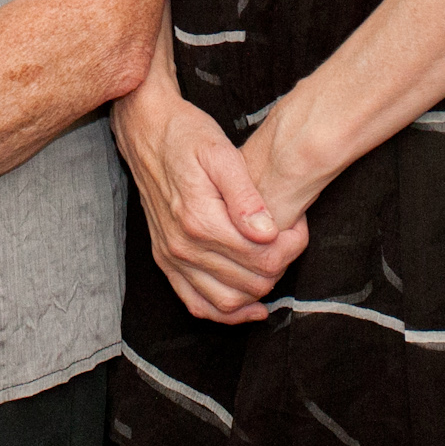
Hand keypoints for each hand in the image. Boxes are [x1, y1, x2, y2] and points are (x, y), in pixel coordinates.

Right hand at [114, 75, 304, 321]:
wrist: (146, 132)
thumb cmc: (185, 135)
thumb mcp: (220, 152)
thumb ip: (246, 196)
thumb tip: (267, 233)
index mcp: (200, 219)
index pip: (262, 255)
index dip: (292, 245)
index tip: (298, 225)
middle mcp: (183, 246)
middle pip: (249, 281)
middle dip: (281, 265)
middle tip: (290, 239)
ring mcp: (172, 257)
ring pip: (226, 301)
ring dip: (258, 292)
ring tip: (274, 265)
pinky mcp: (166, 261)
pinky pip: (197, 304)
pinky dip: (225, 313)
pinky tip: (249, 305)